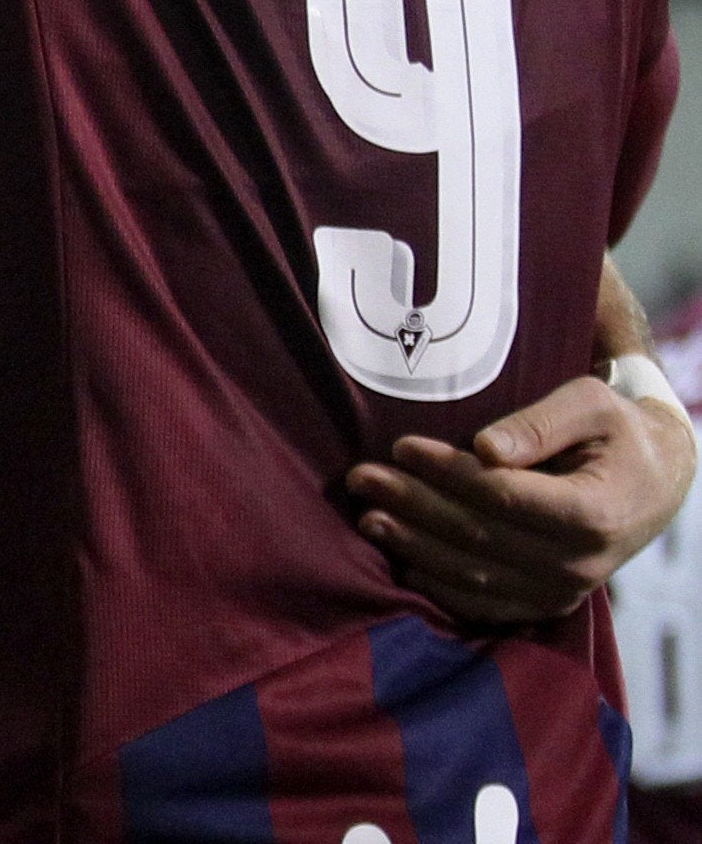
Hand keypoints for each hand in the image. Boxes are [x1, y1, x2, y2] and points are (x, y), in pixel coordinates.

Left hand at [348, 372, 697, 624]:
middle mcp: (579, 563)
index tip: (401, 446)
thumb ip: (541, 422)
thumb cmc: (616, 433)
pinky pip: (485, 606)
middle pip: (480, 536)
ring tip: (367, 517)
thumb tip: (486, 448)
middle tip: (360, 478)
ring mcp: (562, 591)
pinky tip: (402, 560)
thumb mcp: (592, 406)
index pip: (504, 496)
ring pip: (474, 575)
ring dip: (414, 547)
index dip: (447, 473)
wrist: (653, 485)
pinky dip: (439, 586)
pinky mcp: (546, 604)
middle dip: (414, 505)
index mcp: (593, 513)